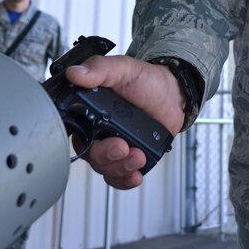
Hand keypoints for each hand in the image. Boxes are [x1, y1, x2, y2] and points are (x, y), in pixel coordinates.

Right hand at [66, 55, 184, 189]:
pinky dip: (125, 180)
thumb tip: (76, 73)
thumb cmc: (147, 80)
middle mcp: (98, 131)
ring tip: (137, 156)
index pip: (75, 132)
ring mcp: (114, 145)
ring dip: (119, 167)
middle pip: (91, 155)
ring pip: (105, 168)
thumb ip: (100, 69)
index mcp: (90, 111)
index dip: (83, 141)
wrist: (173, 94)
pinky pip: (119, 177)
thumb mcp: (123, 68)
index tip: (97, 139)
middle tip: (121, 147)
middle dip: (106, 156)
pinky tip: (135, 174)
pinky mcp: (129, 157)